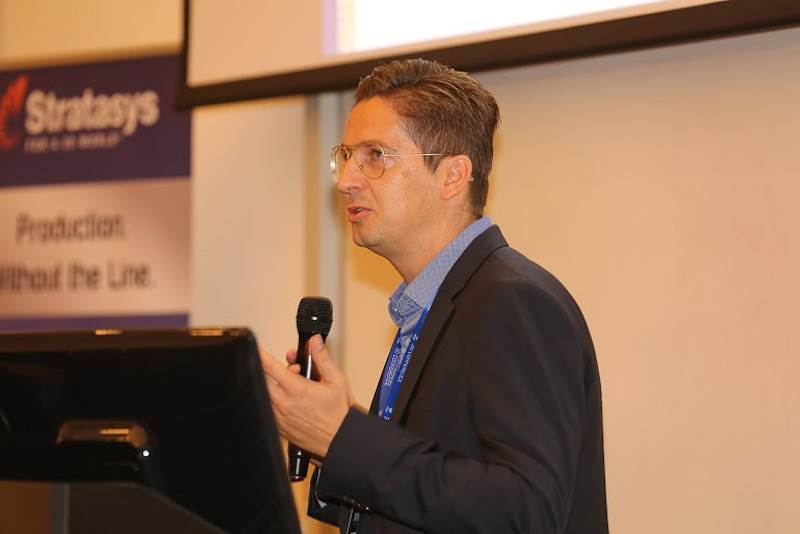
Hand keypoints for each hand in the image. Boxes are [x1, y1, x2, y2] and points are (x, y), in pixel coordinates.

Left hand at [260, 334, 353, 458]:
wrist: (340, 441)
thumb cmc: (339, 414)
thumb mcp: (337, 381)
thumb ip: (323, 358)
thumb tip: (315, 342)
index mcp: (297, 389)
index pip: (270, 367)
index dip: (259, 354)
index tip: (253, 347)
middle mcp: (284, 404)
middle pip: (261, 379)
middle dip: (270, 370)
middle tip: (290, 371)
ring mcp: (278, 417)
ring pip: (263, 394)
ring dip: (273, 386)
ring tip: (294, 387)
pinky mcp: (278, 428)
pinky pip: (267, 409)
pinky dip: (274, 401)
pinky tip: (291, 401)